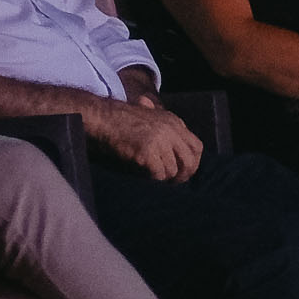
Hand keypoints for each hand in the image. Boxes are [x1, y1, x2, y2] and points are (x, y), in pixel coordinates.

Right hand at [86, 97, 203, 179]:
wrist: (102, 119)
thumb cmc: (121, 120)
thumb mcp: (149, 115)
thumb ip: (164, 127)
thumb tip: (176, 151)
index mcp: (173, 121)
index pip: (196, 147)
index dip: (192, 162)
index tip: (182, 171)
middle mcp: (170, 130)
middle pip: (190, 161)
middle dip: (183, 175)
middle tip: (172, 183)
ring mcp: (159, 140)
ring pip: (172, 170)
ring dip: (163, 177)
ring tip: (151, 175)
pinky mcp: (147, 151)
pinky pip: (159, 174)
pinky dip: (152, 178)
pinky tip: (143, 173)